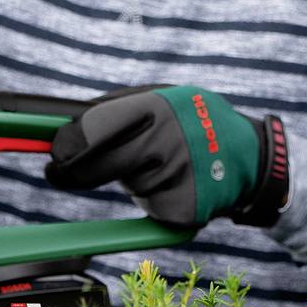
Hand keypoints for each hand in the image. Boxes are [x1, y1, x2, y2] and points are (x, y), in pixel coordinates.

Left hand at [44, 84, 288, 228]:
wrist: (253, 158)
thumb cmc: (195, 122)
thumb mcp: (166, 97)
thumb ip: (120, 107)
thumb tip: (66, 124)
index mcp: (157, 106)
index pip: (93, 128)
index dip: (67, 144)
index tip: (52, 154)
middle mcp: (166, 141)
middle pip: (99, 164)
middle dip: (74, 171)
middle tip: (57, 172)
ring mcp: (177, 178)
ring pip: (129, 184)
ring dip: (131, 178)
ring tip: (161, 165)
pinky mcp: (184, 209)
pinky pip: (152, 206)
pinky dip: (156, 198)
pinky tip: (176, 185)